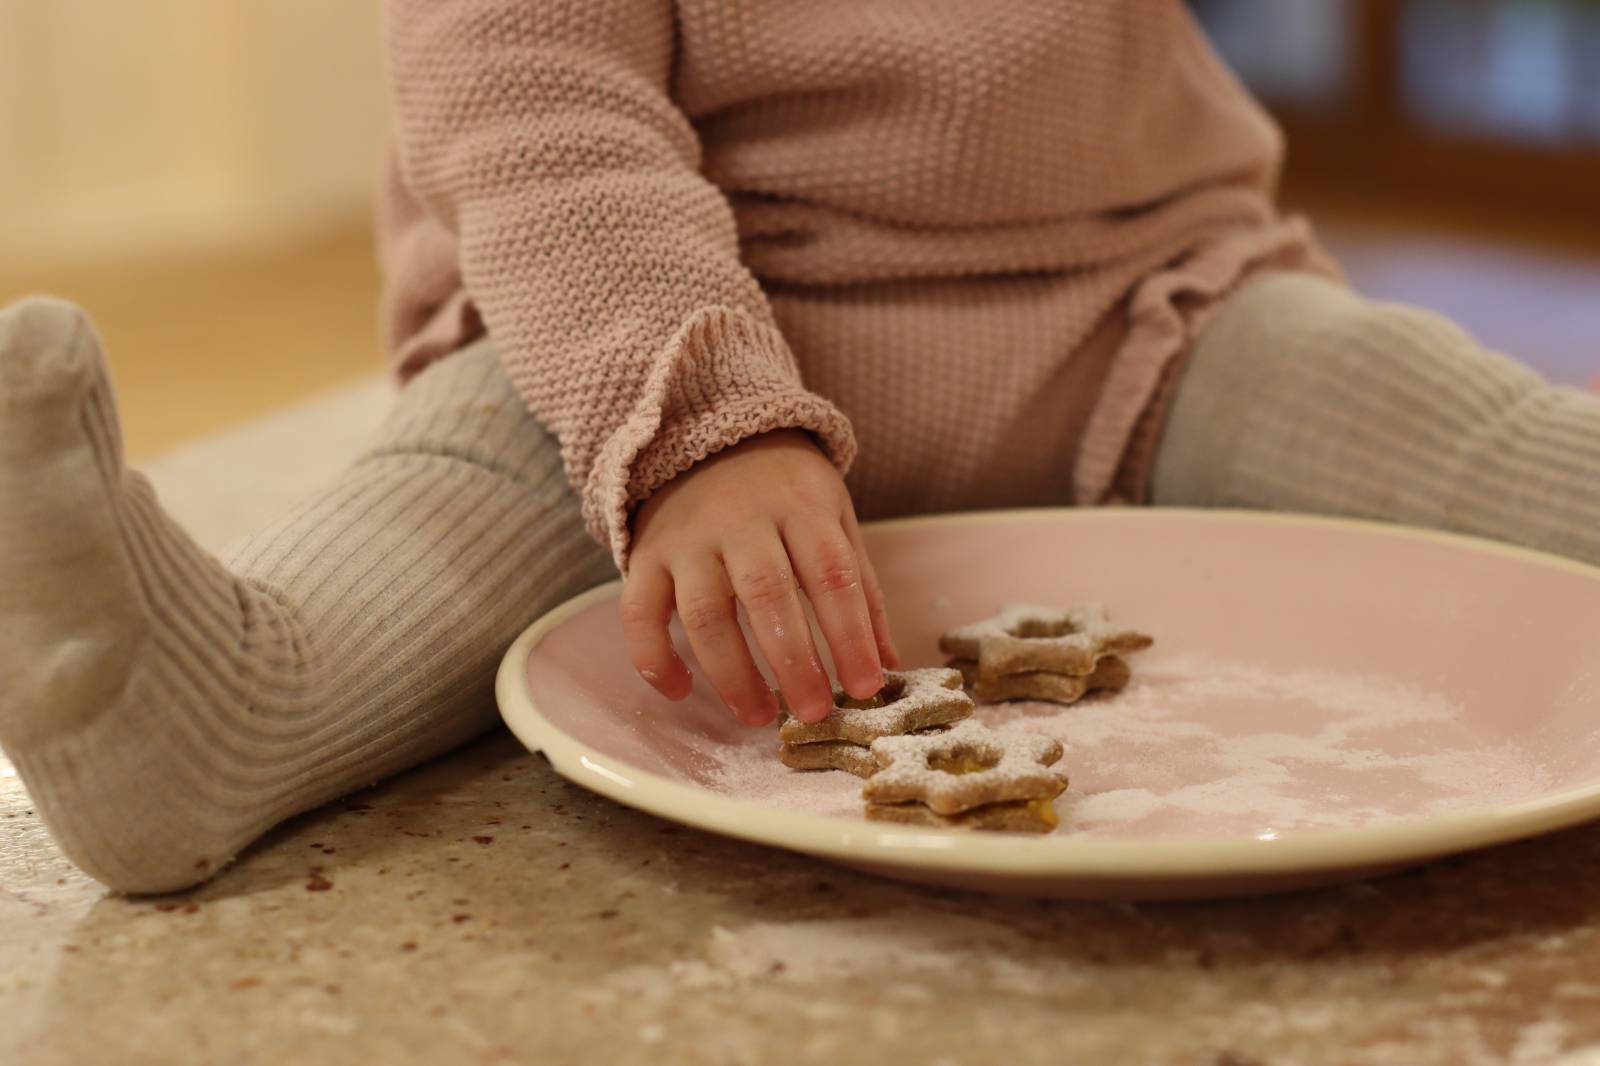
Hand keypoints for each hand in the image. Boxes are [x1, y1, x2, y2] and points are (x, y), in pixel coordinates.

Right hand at [620, 430, 898, 725]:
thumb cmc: (784, 491)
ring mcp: (688, 538)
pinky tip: (679, 690)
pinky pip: (639, 612)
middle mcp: (741, 519)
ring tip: (756, 716)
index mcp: (800, 506)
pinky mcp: (646, 554)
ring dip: (730, 673)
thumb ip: (860, 589)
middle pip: (767, 594)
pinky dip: (653, 656)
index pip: (830, 573)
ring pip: (704, 611)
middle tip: (813, 713)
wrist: (708, 436)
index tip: (865, 686)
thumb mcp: (834, 519)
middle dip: (792, 662)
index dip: (849, 635)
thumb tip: (886, 662)